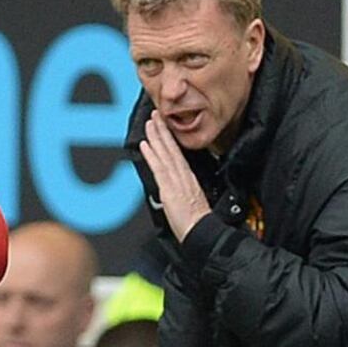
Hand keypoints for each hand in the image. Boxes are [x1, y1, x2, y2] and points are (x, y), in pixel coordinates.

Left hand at [139, 110, 211, 242]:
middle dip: (163, 130)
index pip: (178, 154)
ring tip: (150, 123)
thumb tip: (175, 189)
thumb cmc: (197, 223)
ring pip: (165, 154)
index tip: (164, 125)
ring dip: (157, 137)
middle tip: (156, 114)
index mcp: (189, 179)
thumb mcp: (191, 203)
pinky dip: (152, 155)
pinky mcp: (170, 189)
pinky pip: (160, 168)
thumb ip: (183, 192)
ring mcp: (177, 181)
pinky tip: (146, 144)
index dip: (170, 138)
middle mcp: (184, 176)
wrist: (201, 232)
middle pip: (172, 149)